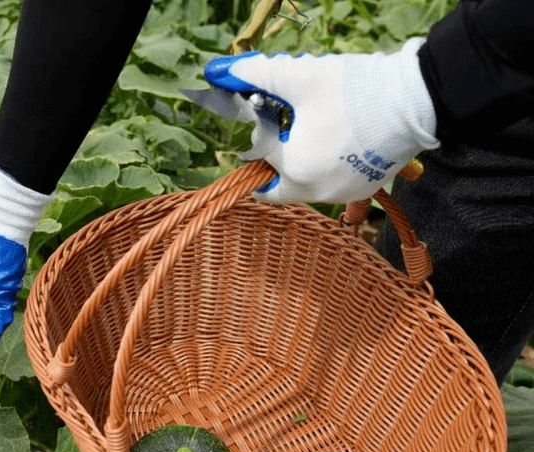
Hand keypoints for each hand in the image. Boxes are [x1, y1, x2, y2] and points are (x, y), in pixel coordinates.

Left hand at [204, 38, 439, 203]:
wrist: (418, 99)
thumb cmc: (354, 90)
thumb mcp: (299, 77)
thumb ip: (255, 75)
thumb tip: (218, 71)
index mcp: (294, 171)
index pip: (261, 154)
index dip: (262, 129)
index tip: (273, 110)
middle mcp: (316, 192)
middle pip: (278, 178)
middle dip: (276, 153)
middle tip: (288, 125)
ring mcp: (344, 194)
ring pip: (305, 182)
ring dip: (302, 159)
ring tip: (315, 128)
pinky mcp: (366, 188)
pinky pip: (333, 183)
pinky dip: (327, 165)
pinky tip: (336, 138)